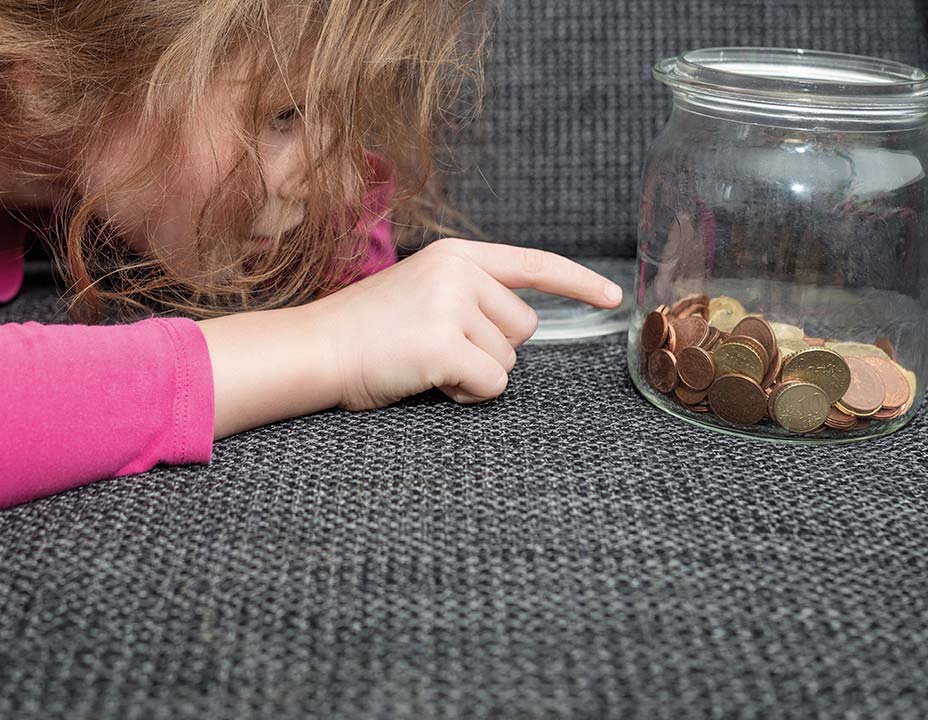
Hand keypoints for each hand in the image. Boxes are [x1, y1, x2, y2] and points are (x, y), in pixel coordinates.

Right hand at [306, 238, 622, 410]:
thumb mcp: (421, 293)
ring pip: (509, 361)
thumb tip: (518, 327)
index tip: (614, 297)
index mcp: (456, 256)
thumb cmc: (365, 333)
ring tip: (424, 363)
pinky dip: (466, 394)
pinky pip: (491, 384)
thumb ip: (467, 296)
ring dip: (475, 374)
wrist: (313, 349)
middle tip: (435, 348)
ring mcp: (451, 306)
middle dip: (491, 349)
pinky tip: (429, 381)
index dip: (577, 282)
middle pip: (525, 327)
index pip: (532, 263)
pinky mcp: (444, 344)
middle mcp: (459, 272)